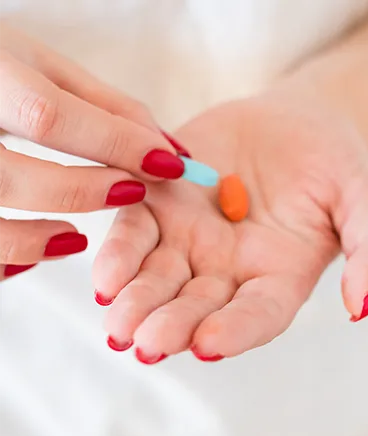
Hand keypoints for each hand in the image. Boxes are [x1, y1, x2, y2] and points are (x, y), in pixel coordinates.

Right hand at [0, 25, 186, 279]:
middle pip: (7, 176)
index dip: (114, 145)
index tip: (167, 164)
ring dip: (32, 239)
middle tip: (131, 193)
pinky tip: (32, 250)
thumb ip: (107, 107)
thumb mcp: (44, 65)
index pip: (48, 117)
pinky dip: (4, 255)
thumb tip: (169, 152)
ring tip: (74, 239)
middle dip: (80, 191)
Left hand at [93, 87, 367, 361]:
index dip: (236, 329)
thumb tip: (363, 306)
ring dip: (137, 300)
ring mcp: (194, 239)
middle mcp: (232, 270)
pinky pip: (135, 232)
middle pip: (199, 306)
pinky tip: (106, 275)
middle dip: (173, 324)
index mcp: (282, 277)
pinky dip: (120, 253)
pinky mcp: (163, 203)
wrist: (301, 118)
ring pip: (159, 277)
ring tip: (118, 320)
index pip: (260, 313)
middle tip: (148, 342)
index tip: (208, 343)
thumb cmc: (340, 164)